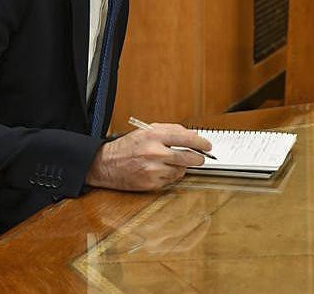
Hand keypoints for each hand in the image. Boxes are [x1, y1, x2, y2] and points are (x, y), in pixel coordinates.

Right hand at [85, 123, 212, 191]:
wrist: (105, 164)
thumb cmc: (128, 147)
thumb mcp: (147, 130)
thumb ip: (171, 130)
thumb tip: (193, 135)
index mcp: (154, 136)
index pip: (186, 139)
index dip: (201, 143)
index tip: (208, 146)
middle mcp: (154, 152)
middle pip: (189, 158)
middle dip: (198, 159)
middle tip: (200, 158)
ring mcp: (152, 169)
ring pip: (181, 170)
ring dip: (181, 167)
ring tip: (170, 163)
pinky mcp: (150, 183)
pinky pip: (170, 181)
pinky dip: (170, 176)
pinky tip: (161, 171)